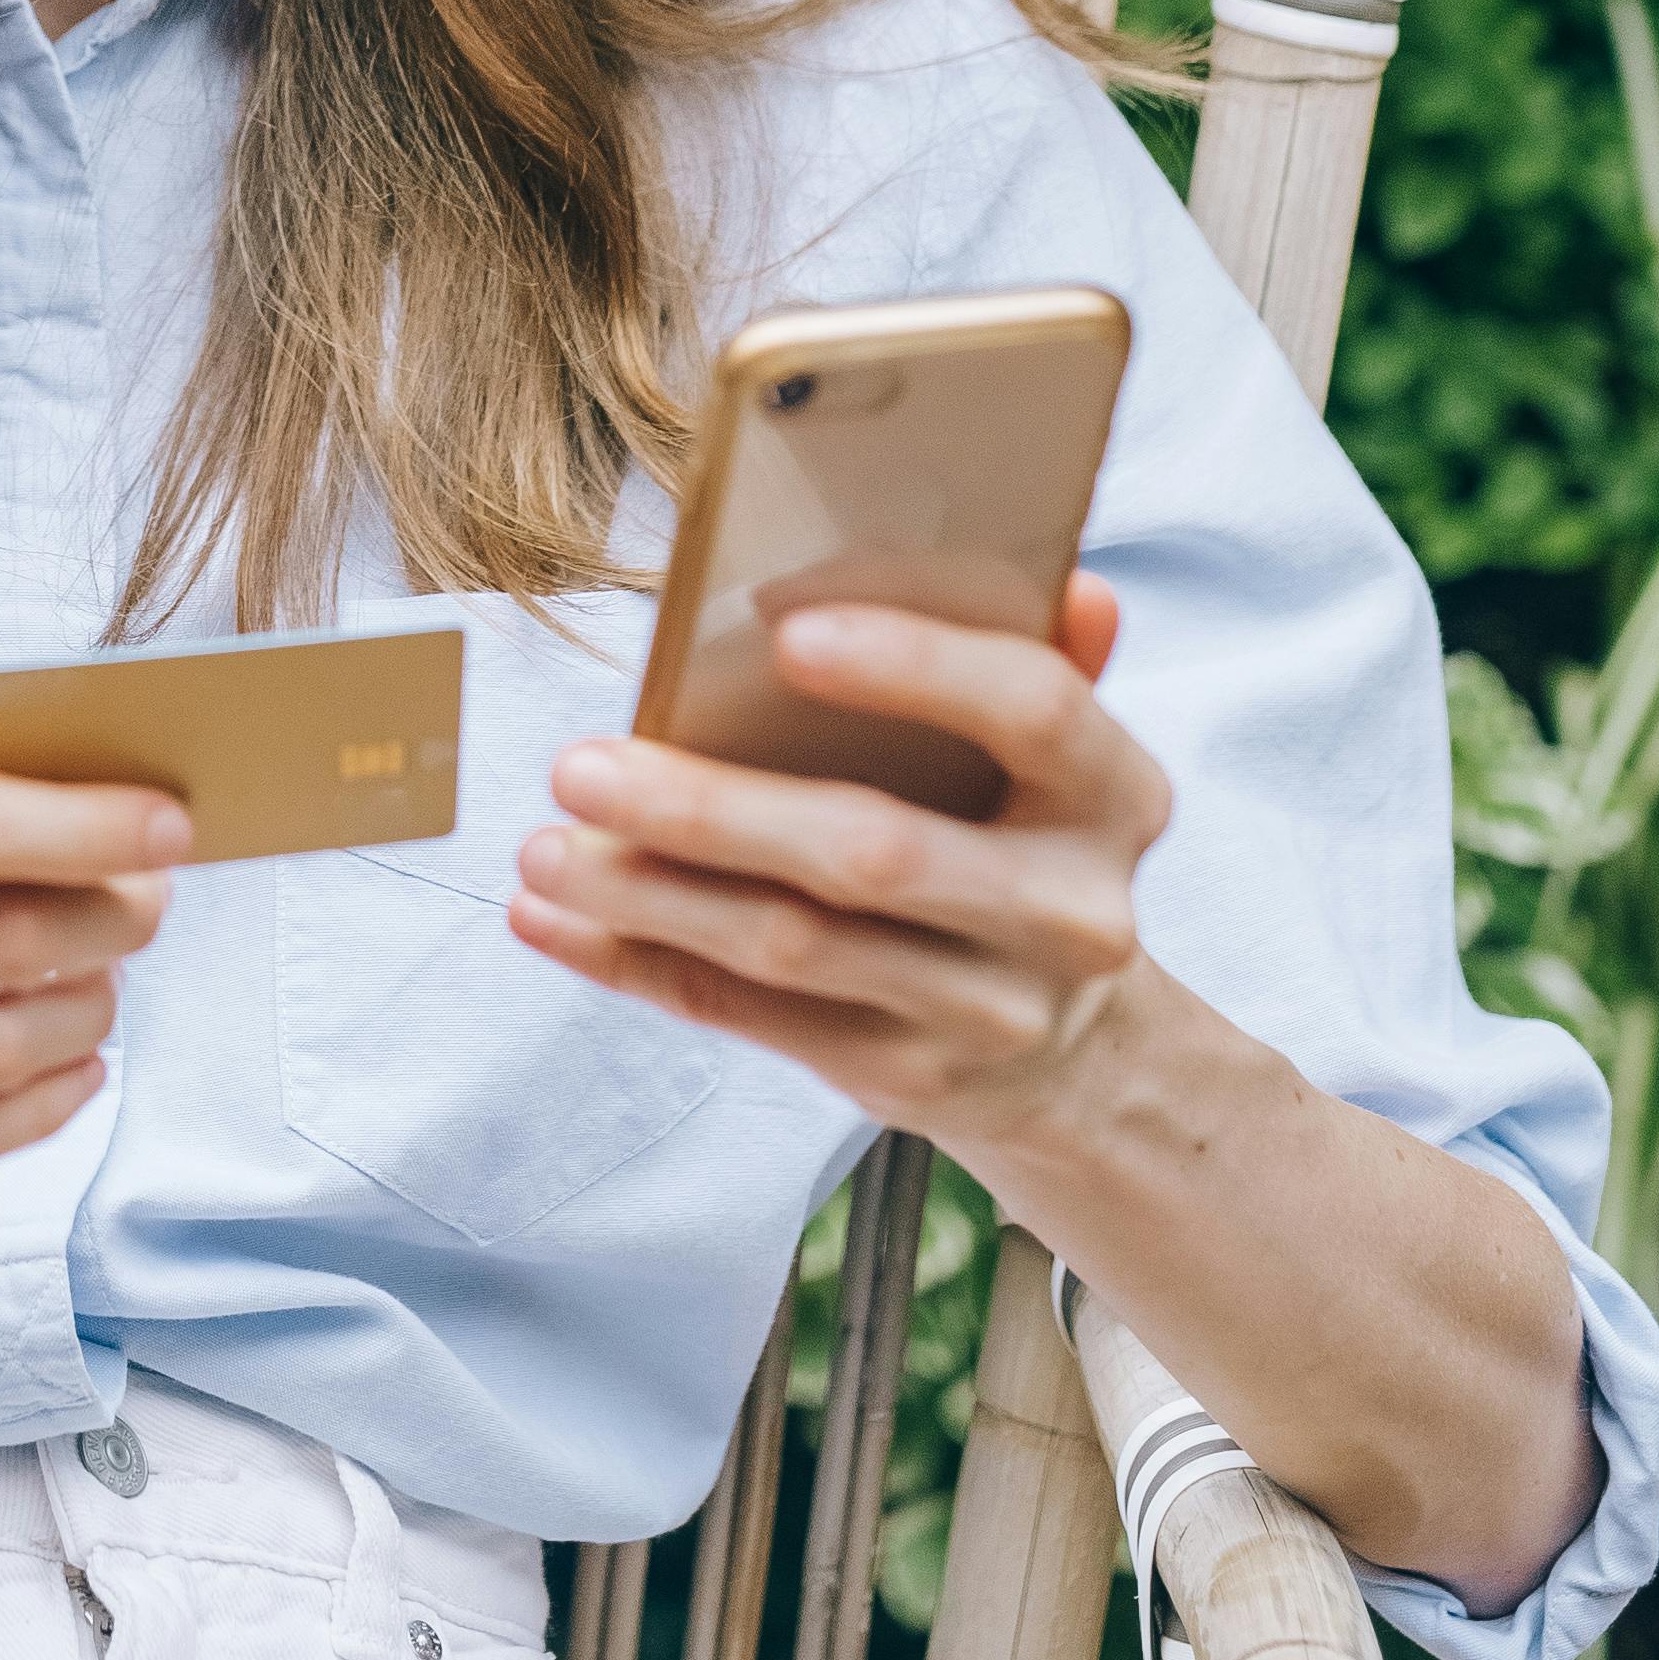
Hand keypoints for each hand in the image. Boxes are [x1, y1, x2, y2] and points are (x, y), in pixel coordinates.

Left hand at [505, 576, 1168, 1153]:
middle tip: (582, 766)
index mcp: (1112, 794)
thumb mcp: (1053, 754)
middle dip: (713, 810)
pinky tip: (557, 920)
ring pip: (797, 951)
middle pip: (876, 855)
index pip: (1031, 710)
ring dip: (651, 897)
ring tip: (546, 848)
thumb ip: (1037, 655)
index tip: (783, 627)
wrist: (1072, 1046)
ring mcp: (988, 1013)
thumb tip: (1068, 577)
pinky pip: (754, 1019)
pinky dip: (641, 965)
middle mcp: (1067, 913)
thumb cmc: (1019, 839)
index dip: (914, 665)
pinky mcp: (908, 1082)